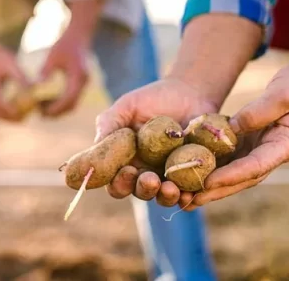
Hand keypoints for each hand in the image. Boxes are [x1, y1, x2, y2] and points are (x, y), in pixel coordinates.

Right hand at [0, 40, 29, 121]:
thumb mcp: (11, 63)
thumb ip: (21, 77)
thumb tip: (35, 89)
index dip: (9, 109)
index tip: (23, 113)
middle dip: (6, 118)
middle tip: (23, 119)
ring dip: (3, 117)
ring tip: (20, 117)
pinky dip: (0, 112)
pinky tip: (13, 111)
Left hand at [38, 27, 89, 116]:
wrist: (78, 37)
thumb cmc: (64, 45)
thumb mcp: (52, 56)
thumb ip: (45, 70)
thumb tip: (36, 85)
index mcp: (78, 76)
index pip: (69, 98)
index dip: (56, 108)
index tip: (42, 112)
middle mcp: (84, 82)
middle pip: (72, 105)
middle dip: (57, 112)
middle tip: (40, 115)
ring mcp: (83, 84)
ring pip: (72, 104)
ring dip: (58, 109)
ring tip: (41, 110)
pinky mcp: (80, 84)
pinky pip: (71, 99)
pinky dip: (60, 103)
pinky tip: (47, 102)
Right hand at [95, 77, 219, 206]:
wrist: (190, 92)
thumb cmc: (153, 98)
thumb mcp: (127, 106)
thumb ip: (109, 123)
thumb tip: (96, 146)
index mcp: (126, 160)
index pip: (116, 182)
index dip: (119, 183)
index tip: (127, 170)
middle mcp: (145, 172)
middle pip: (140, 192)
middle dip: (144, 189)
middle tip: (150, 179)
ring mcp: (169, 176)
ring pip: (164, 197)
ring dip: (165, 197)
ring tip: (170, 188)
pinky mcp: (192, 175)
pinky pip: (190, 193)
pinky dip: (189, 197)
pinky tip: (190, 193)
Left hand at [178, 12, 288, 208]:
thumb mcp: (284, 93)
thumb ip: (259, 111)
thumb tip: (231, 128)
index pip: (257, 165)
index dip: (232, 176)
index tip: (208, 182)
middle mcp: (277, 150)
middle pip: (244, 176)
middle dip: (218, 189)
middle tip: (190, 200)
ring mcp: (267, 146)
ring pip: (238, 170)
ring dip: (214, 182)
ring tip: (187, 192)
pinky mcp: (257, 137)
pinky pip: (235, 154)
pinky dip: (217, 162)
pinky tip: (194, 167)